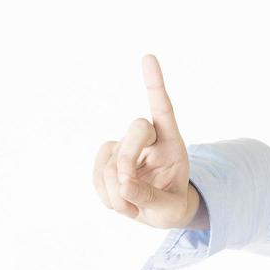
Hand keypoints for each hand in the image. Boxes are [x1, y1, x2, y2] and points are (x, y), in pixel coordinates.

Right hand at [93, 53, 198, 228]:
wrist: (159, 212)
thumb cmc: (171, 206)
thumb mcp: (170, 210)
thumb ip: (151, 198)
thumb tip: (124, 184)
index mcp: (171, 142)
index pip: (163, 109)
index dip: (154, 84)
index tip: (147, 57)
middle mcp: (148, 138)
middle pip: (136, 130)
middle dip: (129, 161)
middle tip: (128, 189)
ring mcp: (124, 147)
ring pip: (112, 161)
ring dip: (117, 192)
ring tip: (132, 207)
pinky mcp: (106, 159)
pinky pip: (97, 175)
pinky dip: (106, 194)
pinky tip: (120, 202)